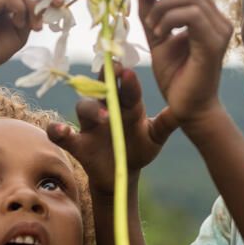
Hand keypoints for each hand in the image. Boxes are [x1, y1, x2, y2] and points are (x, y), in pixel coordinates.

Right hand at [48, 65, 176, 195]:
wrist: (122, 173)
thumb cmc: (140, 148)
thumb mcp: (155, 138)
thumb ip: (166, 124)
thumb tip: (185, 110)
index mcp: (128, 105)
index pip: (126, 87)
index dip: (126, 79)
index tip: (128, 71)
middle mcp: (107, 108)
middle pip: (101, 87)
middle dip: (104, 78)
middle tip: (111, 72)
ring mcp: (90, 124)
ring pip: (83, 107)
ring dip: (90, 109)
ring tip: (102, 116)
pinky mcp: (77, 142)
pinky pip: (61, 134)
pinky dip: (58, 131)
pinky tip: (61, 131)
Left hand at [137, 0, 232, 128]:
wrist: (189, 109)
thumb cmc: (176, 77)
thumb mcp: (157, 38)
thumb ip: (151, 14)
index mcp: (207, 16)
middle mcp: (217, 20)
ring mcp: (219, 30)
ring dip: (162, 7)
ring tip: (151, 27)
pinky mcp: (214, 43)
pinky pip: (192, 16)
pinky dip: (170, 18)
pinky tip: (159, 33)